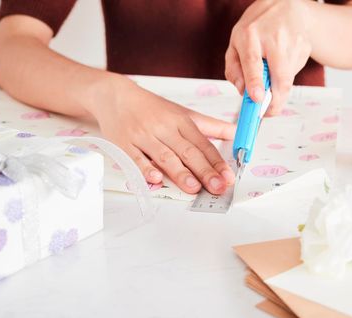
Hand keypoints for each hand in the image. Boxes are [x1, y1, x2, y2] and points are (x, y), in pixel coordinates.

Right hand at [92, 77, 235, 194]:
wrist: (115, 96)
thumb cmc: (152, 108)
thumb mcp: (183, 113)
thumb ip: (210, 126)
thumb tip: (236, 133)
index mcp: (181, 121)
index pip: (203, 144)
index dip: (217, 162)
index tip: (228, 176)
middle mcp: (164, 128)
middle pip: (187, 151)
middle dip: (204, 170)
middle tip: (217, 186)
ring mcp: (144, 136)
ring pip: (165, 156)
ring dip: (180, 173)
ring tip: (194, 187)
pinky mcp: (124, 144)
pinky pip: (136, 158)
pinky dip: (145, 169)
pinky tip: (155, 179)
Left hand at [225, 0, 312, 115]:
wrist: (284, 5)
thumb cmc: (256, 27)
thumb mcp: (236, 42)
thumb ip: (234, 68)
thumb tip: (242, 91)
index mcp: (250, 35)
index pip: (253, 61)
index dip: (255, 82)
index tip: (257, 99)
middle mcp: (273, 37)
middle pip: (280, 76)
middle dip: (276, 100)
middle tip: (268, 112)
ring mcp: (293, 42)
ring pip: (288, 79)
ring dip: (278, 87)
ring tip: (270, 74)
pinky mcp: (305, 48)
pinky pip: (295, 73)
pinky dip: (286, 76)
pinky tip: (281, 62)